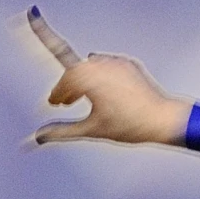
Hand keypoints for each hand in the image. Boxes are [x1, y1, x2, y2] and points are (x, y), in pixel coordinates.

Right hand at [28, 13, 189, 146]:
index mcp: (87, 78)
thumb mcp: (91, 130)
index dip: (56, 94)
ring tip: (85, 98)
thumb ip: (61, 132)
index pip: (62, 81)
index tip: (54, 103)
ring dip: (83, 80)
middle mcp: (99, 64)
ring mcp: (114, 61)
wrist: (162, 118)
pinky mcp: (127, 62)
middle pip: (74, 72)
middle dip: (68, 87)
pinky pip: (107, 65)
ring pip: (89, 67)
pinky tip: (105, 90)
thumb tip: (37, 137)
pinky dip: (101, 76)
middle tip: (64, 103)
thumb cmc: (129, 125)